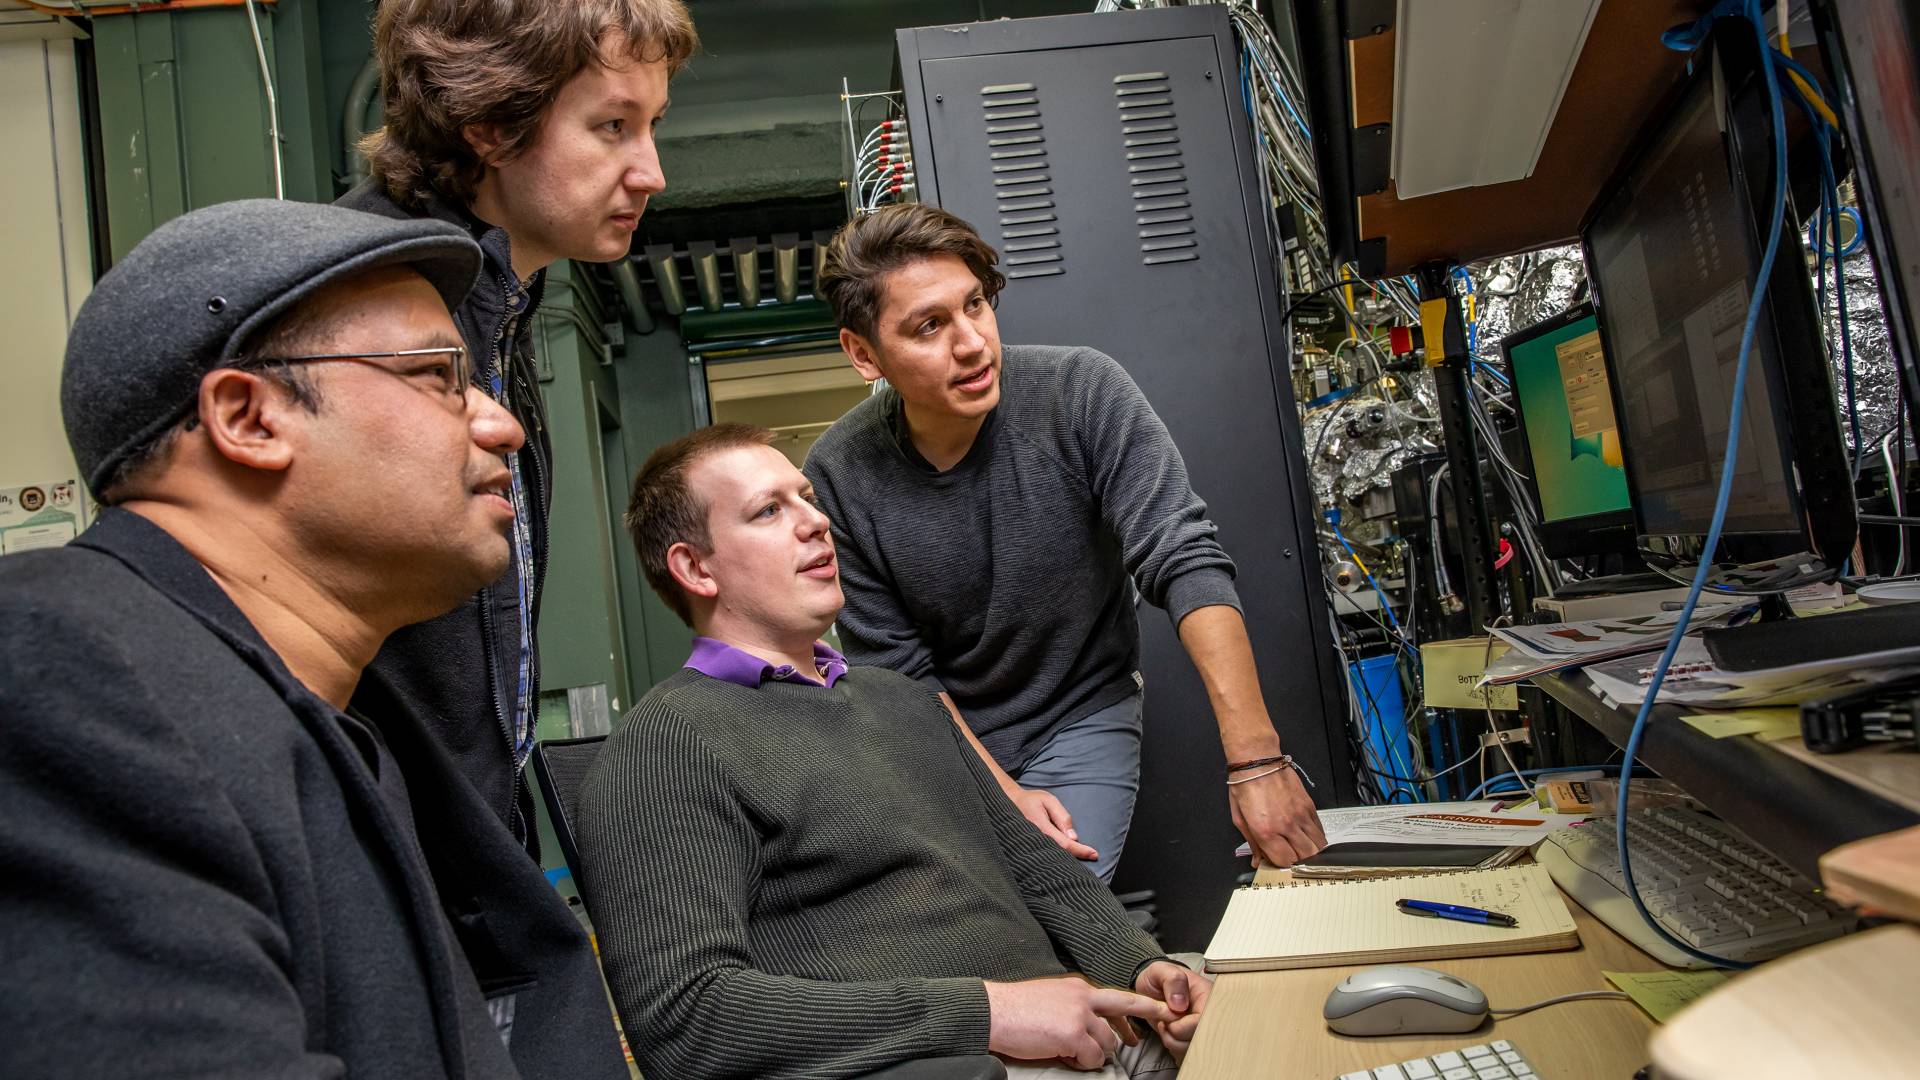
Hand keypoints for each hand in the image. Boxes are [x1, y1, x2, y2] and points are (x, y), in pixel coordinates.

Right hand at [984, 976, 1176, 1068]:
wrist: (994, 1012)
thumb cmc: (1016, 1009)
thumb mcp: (1051, 998)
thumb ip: (1073, 1007)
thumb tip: (1088, 1028)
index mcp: (1077, 987)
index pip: (1114, 996)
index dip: (1136, 1006)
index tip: (1156, 1009)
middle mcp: (1083, 996)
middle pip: (1124, 1006)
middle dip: (1148, 1011)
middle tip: (1166, 1017)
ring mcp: (1079, 1014)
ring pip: (1107, 1043)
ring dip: (1094, 1054)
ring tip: (1072, 1054)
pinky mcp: (1072, 1033)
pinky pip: (1091, 1058)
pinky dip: (1081, 1063)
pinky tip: (1065, 1058)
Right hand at [1008, 786, 1098, 861]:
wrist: (1008, 802)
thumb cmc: (1031, 800)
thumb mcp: (1049, 800)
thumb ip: (1062, 817)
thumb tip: (1074, 837)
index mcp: (1040, 825)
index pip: (1064, 843)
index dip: (1080, 850)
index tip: (1094, 854)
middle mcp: (1034, 839)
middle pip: (1059, 854)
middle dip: (1076, 856)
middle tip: (1092, 855)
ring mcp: (1029, 845)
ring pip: (1052, 856)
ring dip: (1068, 857)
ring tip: (1082, 855)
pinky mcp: (1028, 847)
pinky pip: (1045, 854)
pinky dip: (1057, 855)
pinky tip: (1066, 855)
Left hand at [1133, 960, 1212, 1061]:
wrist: (1150, 989)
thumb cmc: (1158, 979)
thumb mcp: (1161, 970)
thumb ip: (1173, 980)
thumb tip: (1180, 1003)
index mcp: (1208, 996)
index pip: (1203, 1022)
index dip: (1181, 1025)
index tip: (1167, 1016)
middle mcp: (1210, 1015)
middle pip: (1199, 1039)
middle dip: (1175, 1035)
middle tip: (1164, 1021)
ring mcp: (1203, 1029)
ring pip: (1192, 1049)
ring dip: (1172, 1041)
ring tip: (1165, 1024)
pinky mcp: (1195, 1039)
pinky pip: (1186, 1054)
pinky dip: (1173, 1046)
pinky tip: (1169, 1033)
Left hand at [1227, 764, 1326, 867]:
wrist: (1258, 761)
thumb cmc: (1244, 786)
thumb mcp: (1240, 818)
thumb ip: (1252, 843)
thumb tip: (1258, 861)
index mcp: (1266, 831)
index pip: (1284, 862)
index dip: (1282, 865)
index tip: (1278, 861)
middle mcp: (1286, 825)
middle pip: (1305, 857)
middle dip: (1299, 862)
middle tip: (1292, 858)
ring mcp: (1300, 816)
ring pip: (1318, 846)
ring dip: (1312, 852)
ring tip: (1302, 851)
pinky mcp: (1309, 806)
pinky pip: (1320, 830)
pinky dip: (1317, 838)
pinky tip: (1308, 838)